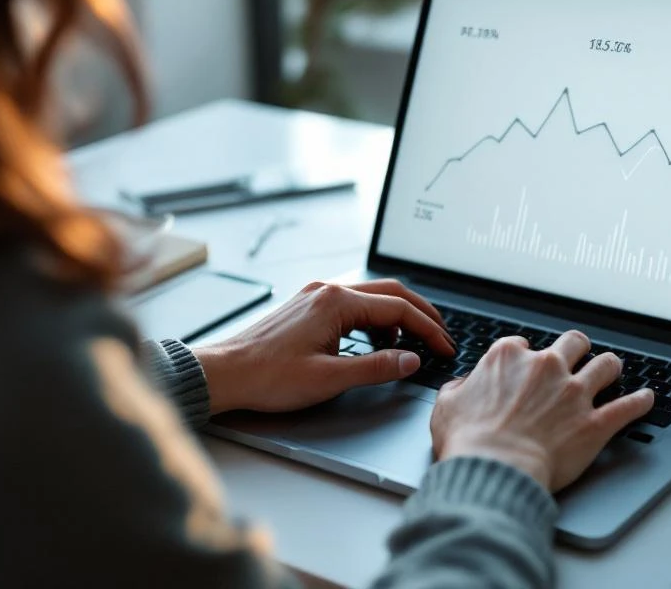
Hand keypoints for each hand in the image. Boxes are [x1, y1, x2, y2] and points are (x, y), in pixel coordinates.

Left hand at [194, 279, 454, 413]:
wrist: (225, 373)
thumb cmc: (268, 377)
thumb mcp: (329, 378)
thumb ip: (376, 367)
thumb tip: (411, 360)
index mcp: (336, 303)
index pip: (398, 308)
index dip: (428, 328)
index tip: (445, 346)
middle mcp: (327, 291)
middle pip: (390, 293)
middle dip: (420, 313)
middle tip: (441, 335)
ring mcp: (315, 296)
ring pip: (371, 296)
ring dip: (397, 315)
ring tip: (413, 340)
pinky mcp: (307, 306)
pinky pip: (352, 303)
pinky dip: (374, 318)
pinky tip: (377, 338)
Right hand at [431, 331, 653, 491]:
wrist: (495, 468)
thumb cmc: (469, 441)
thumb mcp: (446, 405)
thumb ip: (459, 389)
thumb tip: (462, 387)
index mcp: (508, 357)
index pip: (523, 345)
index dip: (525, 357)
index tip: (527, 369)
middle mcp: (545, 366)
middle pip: (573, 342)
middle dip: (577, 349)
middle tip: (577, 358)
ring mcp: (574, 393)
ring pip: (606, 364)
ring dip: (610, 367)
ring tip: (612, 371)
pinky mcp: (595, 423)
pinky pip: (629, 406)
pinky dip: (640, 401)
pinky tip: (645, 398)